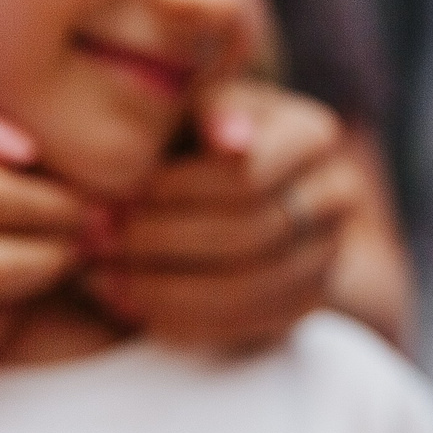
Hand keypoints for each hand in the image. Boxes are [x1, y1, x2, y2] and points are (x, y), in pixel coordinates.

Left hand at [87, 79, 406, 351]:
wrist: (218, 190)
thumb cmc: (187, 136)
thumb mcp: (187, 108)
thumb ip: (196, 112)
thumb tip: (229, 137)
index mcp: (311, 133)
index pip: (245, 176)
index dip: (171, 195)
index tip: (105, 202)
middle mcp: (337, 192)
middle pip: (251, 232)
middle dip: (160, 242)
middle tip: (94, 244)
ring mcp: (330, 251)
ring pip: (250, 286)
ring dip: (164, 288)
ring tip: (101, 278)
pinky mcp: (310, 300)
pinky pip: (249, 324)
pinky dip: (183, 321)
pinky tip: (130, 305)